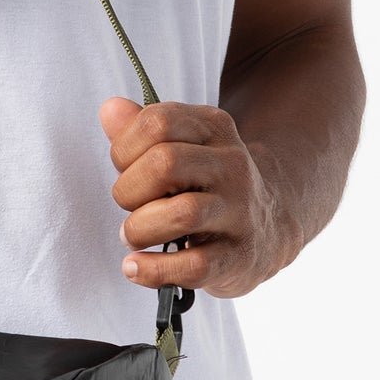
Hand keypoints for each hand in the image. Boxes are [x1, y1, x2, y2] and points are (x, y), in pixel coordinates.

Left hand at [98, 97, 298, 298]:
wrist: (269, 227)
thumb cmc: (204, 184)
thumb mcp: (179, 145)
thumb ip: (140, 128)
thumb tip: (110, 109)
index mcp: (213, 129)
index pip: (157, 122)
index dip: (124, 149)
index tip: (125, 169)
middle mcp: (231, 165)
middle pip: (165, 164)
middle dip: (128, 190)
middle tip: (129, 206)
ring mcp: (239, 212)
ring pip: (182, 213)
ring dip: (140, 229)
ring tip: (132, 236)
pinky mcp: (238, 256)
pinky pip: (194, 266)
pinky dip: (154, 270)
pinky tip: (135, 267)